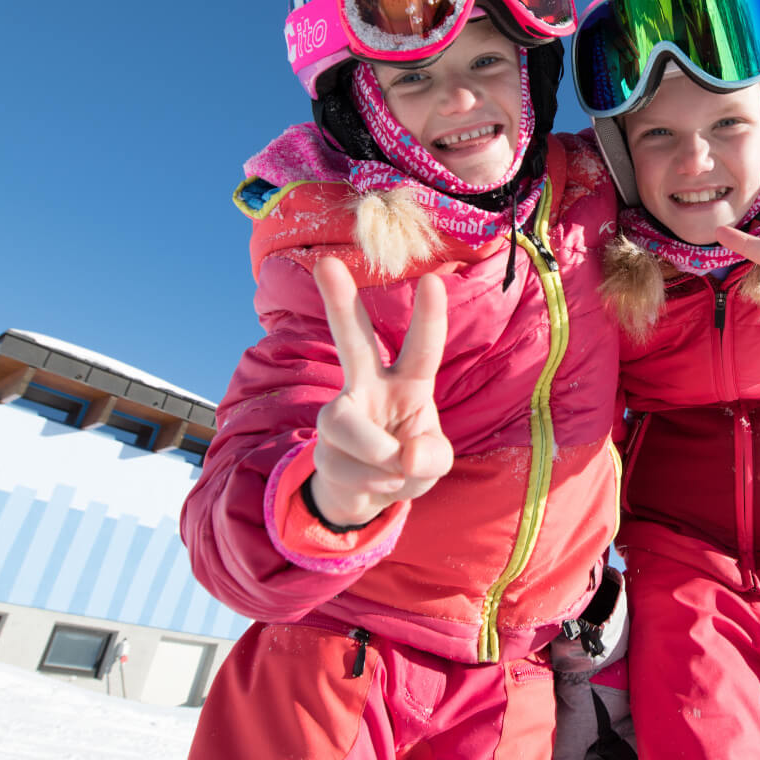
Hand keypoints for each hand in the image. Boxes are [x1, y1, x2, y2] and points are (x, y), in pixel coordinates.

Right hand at [309, 257, 453, 525]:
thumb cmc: (409, 463)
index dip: (429, 317)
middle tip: (325, 263)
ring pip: (345, 423)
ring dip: (376, 456)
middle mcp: (371, 385)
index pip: (422, 347)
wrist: (368, 495)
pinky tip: (374, 483)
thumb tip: (402, 455)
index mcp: (410, 381)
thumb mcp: (436, 462)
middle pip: (353, 339)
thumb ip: (431, 457)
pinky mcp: (322, 443)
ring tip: (395, 472)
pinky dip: (370, 485)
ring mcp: (342, 411)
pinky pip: (345, 465)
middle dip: (339, 302)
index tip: (431, 280)